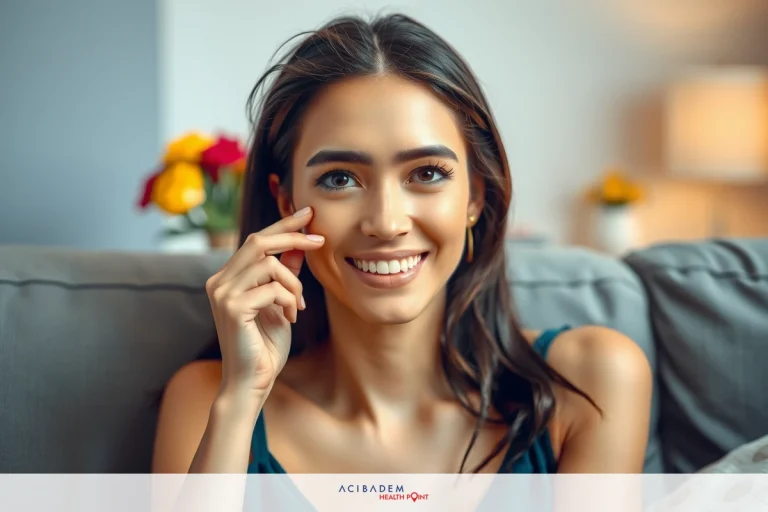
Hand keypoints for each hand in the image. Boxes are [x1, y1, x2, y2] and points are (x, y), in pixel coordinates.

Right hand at [205, 207, 323, 394]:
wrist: (251, 381)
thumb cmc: (265, 345)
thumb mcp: (281, 303)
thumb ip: (285, 275)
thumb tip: (299, 246)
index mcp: (227, 277)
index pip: (256, 240)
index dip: (283, 224)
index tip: (308, 212)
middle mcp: (219, 281)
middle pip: (259, 242)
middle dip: (293, 237)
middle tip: (320, 241)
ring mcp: (222, 293)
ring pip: (270, 265)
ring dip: (294, 284)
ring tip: (299, 307)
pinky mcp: (232, 307)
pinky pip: (272, 288)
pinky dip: (289, 301)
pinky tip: (291, 318)